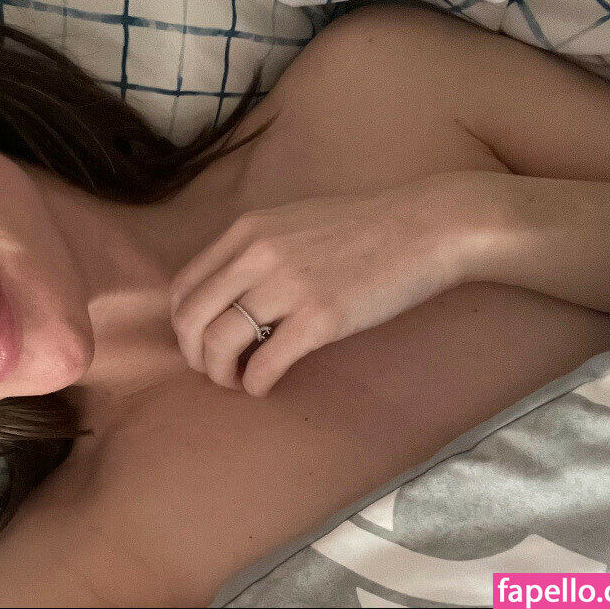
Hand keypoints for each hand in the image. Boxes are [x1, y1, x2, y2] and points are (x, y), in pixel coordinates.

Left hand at [169, 177, 470, 396]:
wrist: (425, 227)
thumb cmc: (363, 227)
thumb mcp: (292, 221)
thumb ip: (253, 249)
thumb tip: (225, 291)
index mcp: (246, 231)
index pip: (184, 286)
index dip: (184, 325)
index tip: (200, 342)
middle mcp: (256, 255)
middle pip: (191, 319)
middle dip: (194, 355)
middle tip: (214, 371)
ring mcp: (286, 286)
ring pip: (220, 343)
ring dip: (221, 374)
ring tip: (238, 381)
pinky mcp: (319, 318)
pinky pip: (264, 363)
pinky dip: (256, 383)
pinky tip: (266, 386)